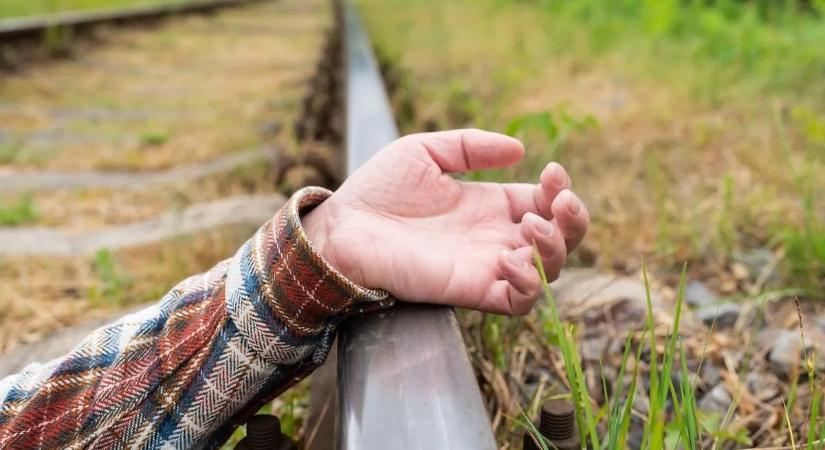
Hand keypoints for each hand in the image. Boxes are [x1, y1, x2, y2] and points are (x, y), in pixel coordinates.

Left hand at [302, 129, 588, 314]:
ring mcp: (485, 265)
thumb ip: (471, 146)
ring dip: (555, 248)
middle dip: (574, 220)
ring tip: (529, 226)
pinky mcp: (471, 289)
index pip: (543, 202)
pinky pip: (520, 302)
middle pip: (559, 238)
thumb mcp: (425, 150)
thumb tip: (519, 150)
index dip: (559, 189)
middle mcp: (493, 236)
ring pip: (549, 271)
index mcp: (488, 205)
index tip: (551, 171)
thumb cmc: (376, 190)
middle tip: (557, 201)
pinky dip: (530, 282)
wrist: (343, 227)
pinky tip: (508, 256)